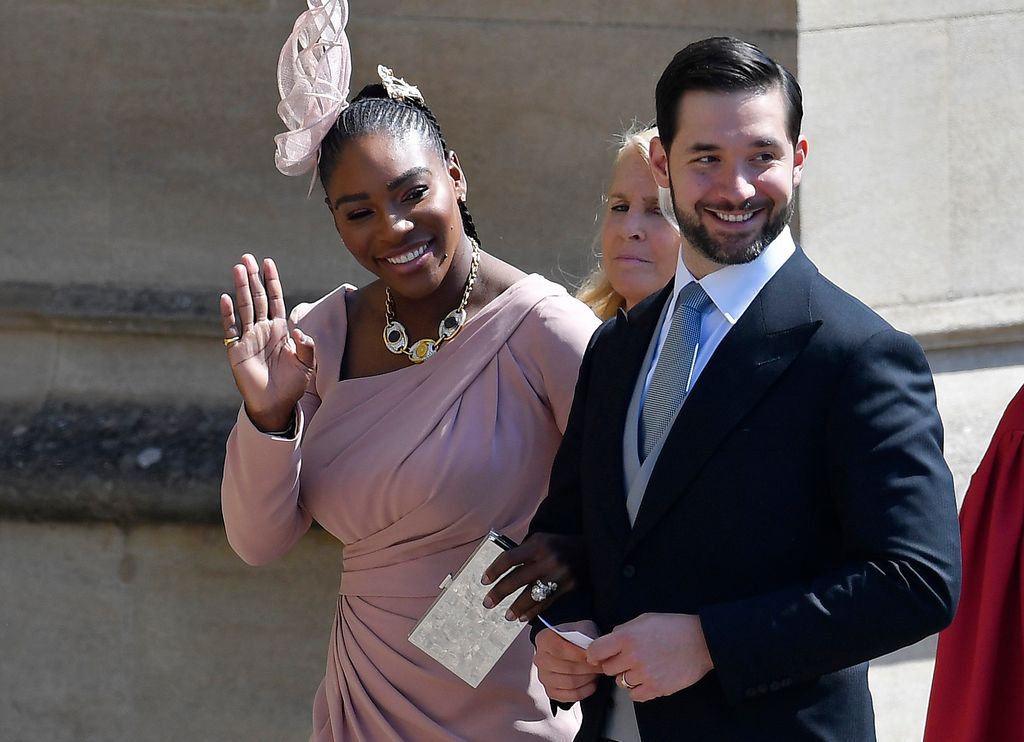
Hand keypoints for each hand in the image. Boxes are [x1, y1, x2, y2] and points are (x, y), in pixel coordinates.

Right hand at [219, 254, 315, 431]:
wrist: (276, 404)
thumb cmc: (292, 384)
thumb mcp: (307, 363)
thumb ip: (307, 346)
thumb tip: (298, 331)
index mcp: (279, 330)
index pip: (275, 299)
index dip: (272, 281)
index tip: (268, 262)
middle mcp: (262, 330)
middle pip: (257, 298)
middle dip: (253, 278)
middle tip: (247, 257)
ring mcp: (248, 338)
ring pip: (244, 307)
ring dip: (242, 288)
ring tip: (238, 268)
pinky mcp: (236, 350)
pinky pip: (231, 328)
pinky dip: (228, 314)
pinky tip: (226, 298)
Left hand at [481, 533, 582, 621]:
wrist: (590, 549)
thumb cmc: (558, 544)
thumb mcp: (540, 539)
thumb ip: (523, 552)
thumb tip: (501, 569)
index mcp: (538, 544)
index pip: (510, 558)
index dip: (494, 570)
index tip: (484, 581)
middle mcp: (547, 559)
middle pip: (517, 579)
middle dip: (499, 592)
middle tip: (487, 603)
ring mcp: (558, 575)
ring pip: (531, 595)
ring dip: (516, 607)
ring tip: (506, 616)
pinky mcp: (567, 587)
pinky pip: (546, 603)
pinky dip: (532, 611)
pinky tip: (522, 617)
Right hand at [534, 621, 600, 702]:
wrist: (566, 644)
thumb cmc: (574, 636)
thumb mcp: (580, 628)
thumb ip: (585, 637)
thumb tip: (596, 650)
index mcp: (544, 640)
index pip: (561, 650)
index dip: (580, 654)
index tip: (595, 655)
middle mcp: (540, 659)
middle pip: (568, 668)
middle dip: (588, 668)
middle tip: (601, 665)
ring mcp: (544, 677)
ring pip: (570, 683)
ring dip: (588, 679)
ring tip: (596, 673)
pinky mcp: (551, 691)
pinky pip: (570, 696)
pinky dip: (584, 691)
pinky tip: (591, 683)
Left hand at [587, 613, 712, 702]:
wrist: (701, 642)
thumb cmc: (674, 627)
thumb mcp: (644, 619)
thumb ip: (623, 629)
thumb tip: (609, 639)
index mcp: (627, 637)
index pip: (595, 651)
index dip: (595, 654)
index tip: (598, 656)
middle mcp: (632, 656)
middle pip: (608, 669)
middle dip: (615, 664)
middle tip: (628, 659)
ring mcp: (644, 674)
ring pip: (621, 683)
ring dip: (628, 677)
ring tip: (643, 667)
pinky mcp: (656, 688)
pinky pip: (635, 696)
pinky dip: (639, 690)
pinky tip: (648, 679)